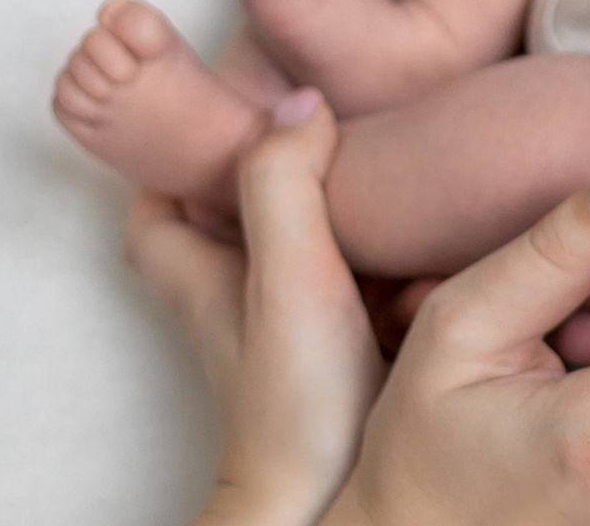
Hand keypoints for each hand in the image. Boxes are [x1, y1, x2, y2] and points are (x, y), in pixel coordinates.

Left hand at [123, 92, 383, 525]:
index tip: (210, 111)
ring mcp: (298, 336)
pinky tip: (434, 247)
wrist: (338, 508)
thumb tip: (297, 103)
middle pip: (237, 220)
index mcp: (206, 279)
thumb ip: (284, 183)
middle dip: (269, 172)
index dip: (172, 159)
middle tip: (315, 125)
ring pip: (308, 251)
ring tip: (393, 167)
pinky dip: (393, 264)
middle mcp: (245, 306)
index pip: (155, 209)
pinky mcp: (350, 358)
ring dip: (344, 214)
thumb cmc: (298, 412)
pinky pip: (365, 289)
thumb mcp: (286, 278)